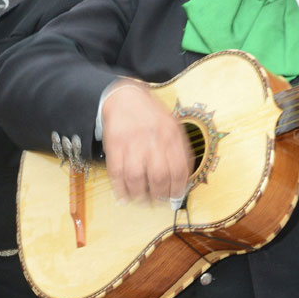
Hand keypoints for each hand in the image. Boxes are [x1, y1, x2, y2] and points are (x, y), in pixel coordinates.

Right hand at [101, 79, 192, 203]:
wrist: (125, 96)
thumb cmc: (151, 115)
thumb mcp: (172, 125)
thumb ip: (179, 150)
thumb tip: (183, 180)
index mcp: (171, 134)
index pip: (179, 168)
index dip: (178, 188)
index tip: (175, 197)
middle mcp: (153, 138)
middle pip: (159, 175)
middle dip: (159, 194)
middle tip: (158, 201)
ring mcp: (132, 142)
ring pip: (137, 177)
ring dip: (139, 195)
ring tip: (142, 200)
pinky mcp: (114, 145)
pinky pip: (117, 172)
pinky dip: (120, 188)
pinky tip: (123, 196)